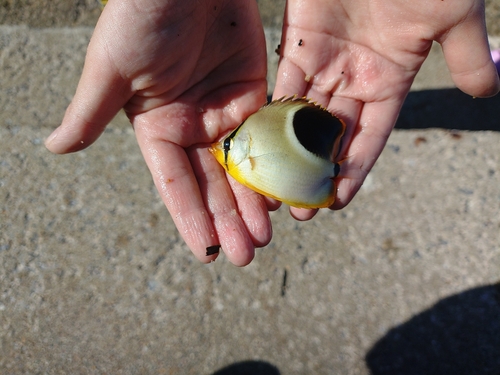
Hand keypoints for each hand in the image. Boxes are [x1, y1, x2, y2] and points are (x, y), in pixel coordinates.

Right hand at [45, 0, 272, 265]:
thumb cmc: (141, 16)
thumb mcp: (111, 68)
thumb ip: (90, 113)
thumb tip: (53, 148)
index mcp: (158, 129)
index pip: (176, 185)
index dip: (191, 220)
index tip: (208, 253)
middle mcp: (193, 126)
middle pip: (213, 183)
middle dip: (229, 221)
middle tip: (247, 255)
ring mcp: (225, 111)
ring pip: (243, 166)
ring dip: (255, 201)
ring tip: (267, 235)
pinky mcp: (255, 92)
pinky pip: (269, 134)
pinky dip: (278, 162)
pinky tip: (287, 191)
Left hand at [275, 0, 499, 220]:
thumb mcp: (454, 16)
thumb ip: (465, 57)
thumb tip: (485, 94)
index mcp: (390, 79)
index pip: (371, 136)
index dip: (354, 169)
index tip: (337, 201)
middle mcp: (355, 77)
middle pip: (333, 134)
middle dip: (316, 170)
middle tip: (299, 207)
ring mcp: (325, 61)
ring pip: (304, 117)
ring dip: (289, 151)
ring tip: (274, 186)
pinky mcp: (297, 43)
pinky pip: (282, 86)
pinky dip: (272, 114)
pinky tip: (261, 144)